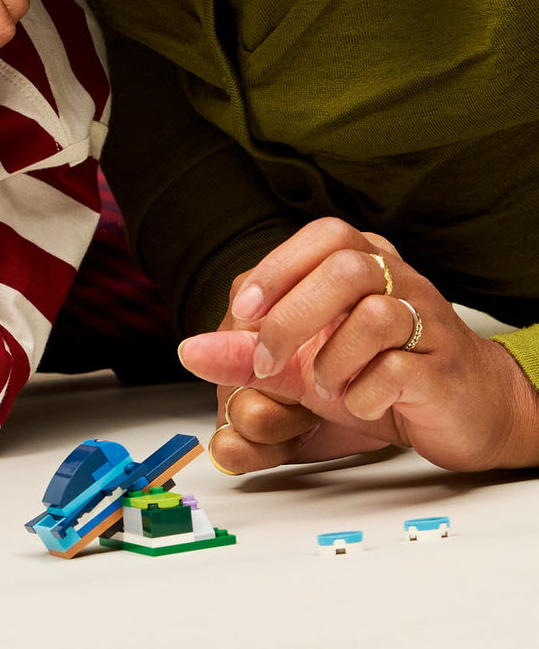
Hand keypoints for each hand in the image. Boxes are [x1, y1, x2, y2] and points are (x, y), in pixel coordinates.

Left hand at [179, 217, 538, 473]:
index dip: (278, 268)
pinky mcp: (444, 369)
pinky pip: (402, 368)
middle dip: (292, 317)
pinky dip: (366, 391)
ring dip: (332, 358)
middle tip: (266, 363)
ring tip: (323, 386)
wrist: (458, 412)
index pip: (324, 236)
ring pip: (377, 314)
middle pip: (345, 267)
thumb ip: (245, 356)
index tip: (243, 312)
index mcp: (366, 262)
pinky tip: (359, 403)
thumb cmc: (374, 373)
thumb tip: (188, 351)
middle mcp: (400, 282)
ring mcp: (428, 321)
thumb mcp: (298, 365)